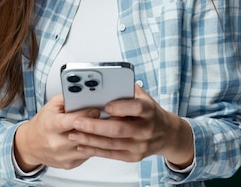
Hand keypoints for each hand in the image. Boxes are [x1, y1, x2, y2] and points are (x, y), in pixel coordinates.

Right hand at [14, 94, 100, 170]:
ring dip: (96, 137)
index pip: (73, 121)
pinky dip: (92, 146)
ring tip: (99, 129)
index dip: (87, 114)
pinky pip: (87, 154)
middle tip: (101, 118)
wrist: (30, 145)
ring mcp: (63, 156)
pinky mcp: (69, 164)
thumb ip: (68, 99)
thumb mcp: (51, 105)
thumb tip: (85, 96)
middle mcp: (56, 143)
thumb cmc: (42, 124)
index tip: (95, 110)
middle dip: (94, 126)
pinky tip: (91, 138)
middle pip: (83, 135)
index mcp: (51, 125)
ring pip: (89, 147)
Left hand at [67, 84, 193, 167]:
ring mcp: (140, 145)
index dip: (121, 107)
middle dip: (95, 126)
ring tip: (73, 134)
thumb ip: (126, 89)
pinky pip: (111, 154)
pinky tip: (82, 145)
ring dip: (90, 139)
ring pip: (111, 144)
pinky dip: (94, 150)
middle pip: (119, 129)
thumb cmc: (150, 112)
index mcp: (149, 110)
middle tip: (77, 121)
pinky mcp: (133, 156)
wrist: (166, 134)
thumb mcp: (143, 96)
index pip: (137, 108)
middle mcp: (146, 129)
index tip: (105, 105)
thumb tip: (104, 83)